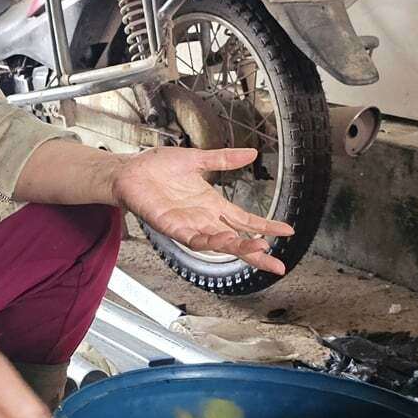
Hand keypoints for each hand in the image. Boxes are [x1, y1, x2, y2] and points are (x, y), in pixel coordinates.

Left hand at [113, 146, 294, 274]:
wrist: (129, 170)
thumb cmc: (157, 167)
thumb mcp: (198, 159)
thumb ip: (225, 159)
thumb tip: (252, 153)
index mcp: (212, 204)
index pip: (245, 219)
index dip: (266, 226)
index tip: (287, 231)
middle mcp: (203, 218)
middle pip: (236, 239)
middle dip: (257, 252)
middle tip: (279, 265)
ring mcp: (188, 224)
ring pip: (218, 242)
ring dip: (238, 247)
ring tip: (258, 248)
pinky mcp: (171, 226)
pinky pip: (194, 238)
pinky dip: (210, 240)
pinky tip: (226, 238)